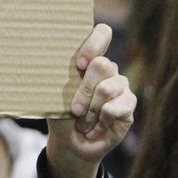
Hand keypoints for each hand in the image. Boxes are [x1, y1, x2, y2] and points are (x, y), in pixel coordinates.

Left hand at [46, 24, 135, 177]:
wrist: (71, 144)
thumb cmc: (61, 115)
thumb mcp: (53, 96)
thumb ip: (58, 79)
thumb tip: (48, 65)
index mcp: (89, 59)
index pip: (102, 34)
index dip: (93, 44)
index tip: (79, 64)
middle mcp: (107, 69)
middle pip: (102, 64)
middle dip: (84, 90)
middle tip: (74, 110)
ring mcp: (120, 85)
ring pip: (107, 88)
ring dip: (91, 111)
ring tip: (82, 123)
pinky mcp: (129, 104)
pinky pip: (115, 108)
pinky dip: (100, 122)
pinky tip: (94, 129)